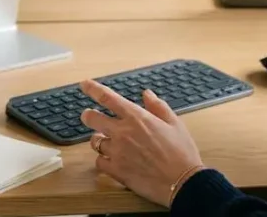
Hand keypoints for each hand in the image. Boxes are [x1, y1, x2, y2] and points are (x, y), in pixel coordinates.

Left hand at [80, 80, 202, 206]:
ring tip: (106, 141)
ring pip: (95, 142)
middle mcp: (122, 132)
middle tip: (88, 116)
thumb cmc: (181, 152)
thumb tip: (146, 94)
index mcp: (137, 117)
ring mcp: (117, 152)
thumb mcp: (175, 123)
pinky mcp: (116, 171)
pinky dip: (103, 160)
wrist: (182, 182)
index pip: (107, 98)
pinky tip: (112, 160)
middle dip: (87, 115)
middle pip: (92, 119)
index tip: (84, 84)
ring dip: (98, 139)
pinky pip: (99, 162)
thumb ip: (158, 106)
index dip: (93, 89)